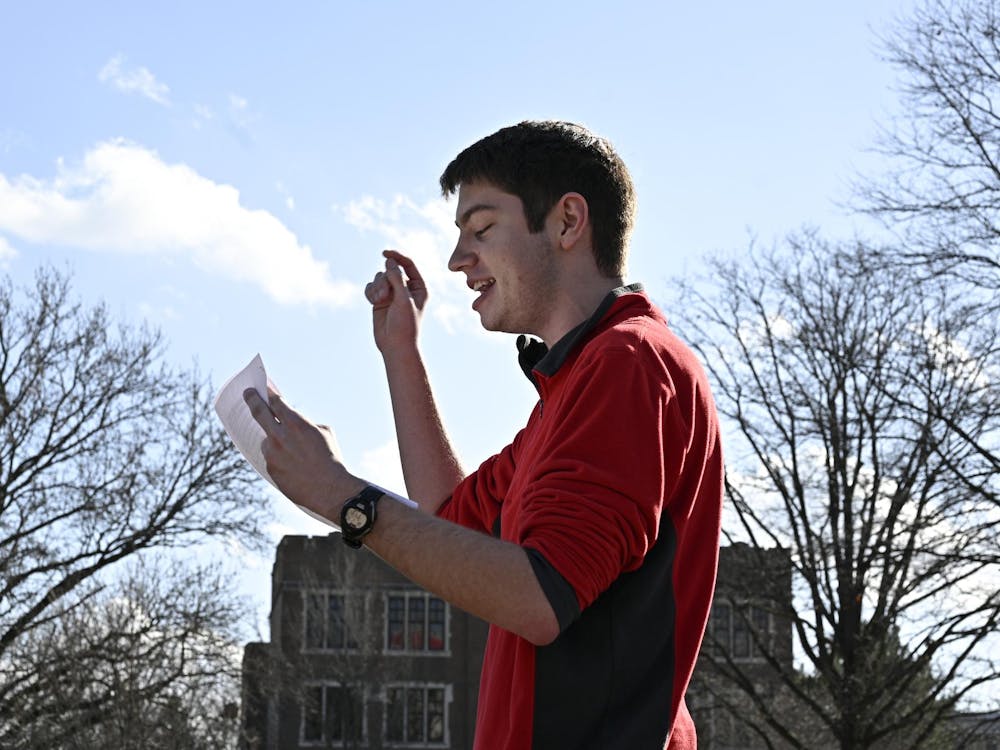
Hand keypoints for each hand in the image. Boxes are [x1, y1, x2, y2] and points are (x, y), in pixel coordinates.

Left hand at [243, 386, 365, 519]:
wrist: (329, 488)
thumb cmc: (331, 458)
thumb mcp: (324, 433)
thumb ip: (305, 425)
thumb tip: (292, 423)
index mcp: (296, 423)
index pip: (276, 402)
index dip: (269, 393)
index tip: (264, 388)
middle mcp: (280, 435)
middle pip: (259, 412)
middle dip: (252, 399)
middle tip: (247, 393)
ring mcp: (272, 453)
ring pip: (267, 440)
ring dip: (273, 440)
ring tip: (289, 449)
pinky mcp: (270, 468)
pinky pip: (271, 458)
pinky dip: (278, 458)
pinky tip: (291, 464)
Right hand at [364, 249, 427, 357]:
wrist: (395, 345)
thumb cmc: (405, 324)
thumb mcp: (403, 299)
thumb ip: (397, 278)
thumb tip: (390, 261)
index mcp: (419, 287)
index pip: (408, 264)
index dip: (396, 257)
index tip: (384, 253)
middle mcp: (406, 288)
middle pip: (390, 270)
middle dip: (384, 280)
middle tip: (384, 296)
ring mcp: (392, 294)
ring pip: (379, 277)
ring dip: (377, 287)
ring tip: (379, 301)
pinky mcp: (379, 300)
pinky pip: (370, 287)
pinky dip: (370, 292)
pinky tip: (373, 302)